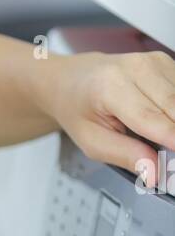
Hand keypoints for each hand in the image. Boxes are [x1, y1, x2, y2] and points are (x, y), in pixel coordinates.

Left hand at [44, 49, 174, 186]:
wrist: (71, 79)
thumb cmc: (78, 108)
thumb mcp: (91, 141)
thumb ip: (125, 155)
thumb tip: (154, 172)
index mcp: (110, 87)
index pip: (150, 118)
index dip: (171, 138)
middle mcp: (135, 68)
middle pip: (173, 106)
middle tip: (172, 158)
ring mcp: (153, 62)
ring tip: (166, 143)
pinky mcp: (164, 62)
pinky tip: (168, 122)